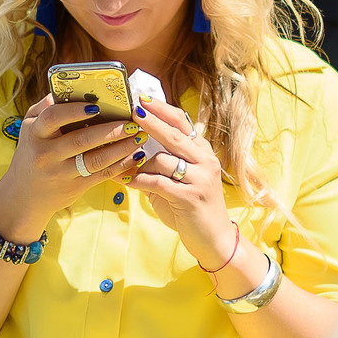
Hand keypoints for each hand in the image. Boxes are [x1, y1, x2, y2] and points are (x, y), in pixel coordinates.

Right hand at [0, 94, 147, 245]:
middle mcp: (46, 154)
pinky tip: (136, 155)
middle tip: (132, 122)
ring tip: (139, 136)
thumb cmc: (32, 152)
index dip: (74, 111)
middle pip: (81, 140)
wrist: (25, 195)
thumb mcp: (29, 127)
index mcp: (35, 133)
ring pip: (96, 160)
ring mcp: (61, 173)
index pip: (53, 117)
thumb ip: (45, 107)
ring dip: (122, 148)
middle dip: (110, 130)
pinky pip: (102, 175)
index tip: (96, 105)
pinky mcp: (75, 187)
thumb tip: (67, 88)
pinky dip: (122, 165)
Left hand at [128, 97, 235, 266]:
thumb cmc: (191, 206)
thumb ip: (163, 162)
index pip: (183, 122)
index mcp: (202, 152)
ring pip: (163, 160)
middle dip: (151, 120)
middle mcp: (205, 161)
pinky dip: (140, 181)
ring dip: (140, 162)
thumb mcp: (180, 179)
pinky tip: (128, 181)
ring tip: (124, 164)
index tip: (142, 99)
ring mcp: (200, 178)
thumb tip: (132, 146)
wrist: (213, 239)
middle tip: (132, 109)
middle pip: (174, 134)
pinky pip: (159, 183)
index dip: (163, 109)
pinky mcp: (191, 197)